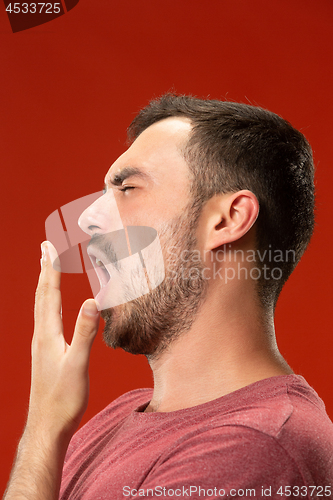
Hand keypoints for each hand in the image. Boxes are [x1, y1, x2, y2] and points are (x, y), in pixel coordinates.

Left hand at [28, 241, 99, 441]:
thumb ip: (85, 333)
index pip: (50, 294)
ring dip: (45, 283)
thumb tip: (92, 301)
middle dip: (45, 269)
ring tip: (47, 268)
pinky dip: (48, 301)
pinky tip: (52, 304)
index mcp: (48, 334)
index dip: (51, 269)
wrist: (48, 424)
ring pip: (42, 305)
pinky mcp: (45, 351)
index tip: (50, 247)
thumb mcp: (77, 365)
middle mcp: (41, 335)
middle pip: (42, 295)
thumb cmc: (63, 398)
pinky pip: (45, 317)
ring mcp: (41, 343)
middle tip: (45, 247)